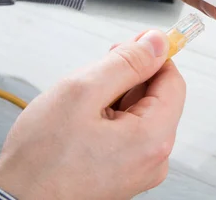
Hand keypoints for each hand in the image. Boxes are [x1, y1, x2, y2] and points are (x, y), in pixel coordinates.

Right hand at [0, 30, 185, 199]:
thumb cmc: (41, 159)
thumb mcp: (82, 91)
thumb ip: (127, 62)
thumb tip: (157, 42)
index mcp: (153, 138)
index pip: (173, 80)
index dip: (152, 56)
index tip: (130, 45)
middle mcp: (154, 158)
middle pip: (158, 97)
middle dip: (129, 78)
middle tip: (94, 75)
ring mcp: (140, 169)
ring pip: (141, 113)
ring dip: (116, 97)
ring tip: (82, 106)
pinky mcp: (125, 173)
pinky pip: (129, 133)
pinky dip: (110, 118)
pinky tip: (83, 122)